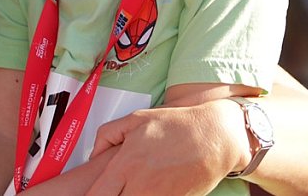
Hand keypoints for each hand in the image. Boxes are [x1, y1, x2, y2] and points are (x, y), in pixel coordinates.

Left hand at [85, 101, 244, 195]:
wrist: (215, 136)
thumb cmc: (178, 125)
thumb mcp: (137, 118)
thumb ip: (108, 134)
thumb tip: (93, 154)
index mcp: (126, 164)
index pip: (96, 195)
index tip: (91, 194)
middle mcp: (140, 185)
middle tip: (112, 191)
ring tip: (131, 188)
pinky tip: (146, 189)